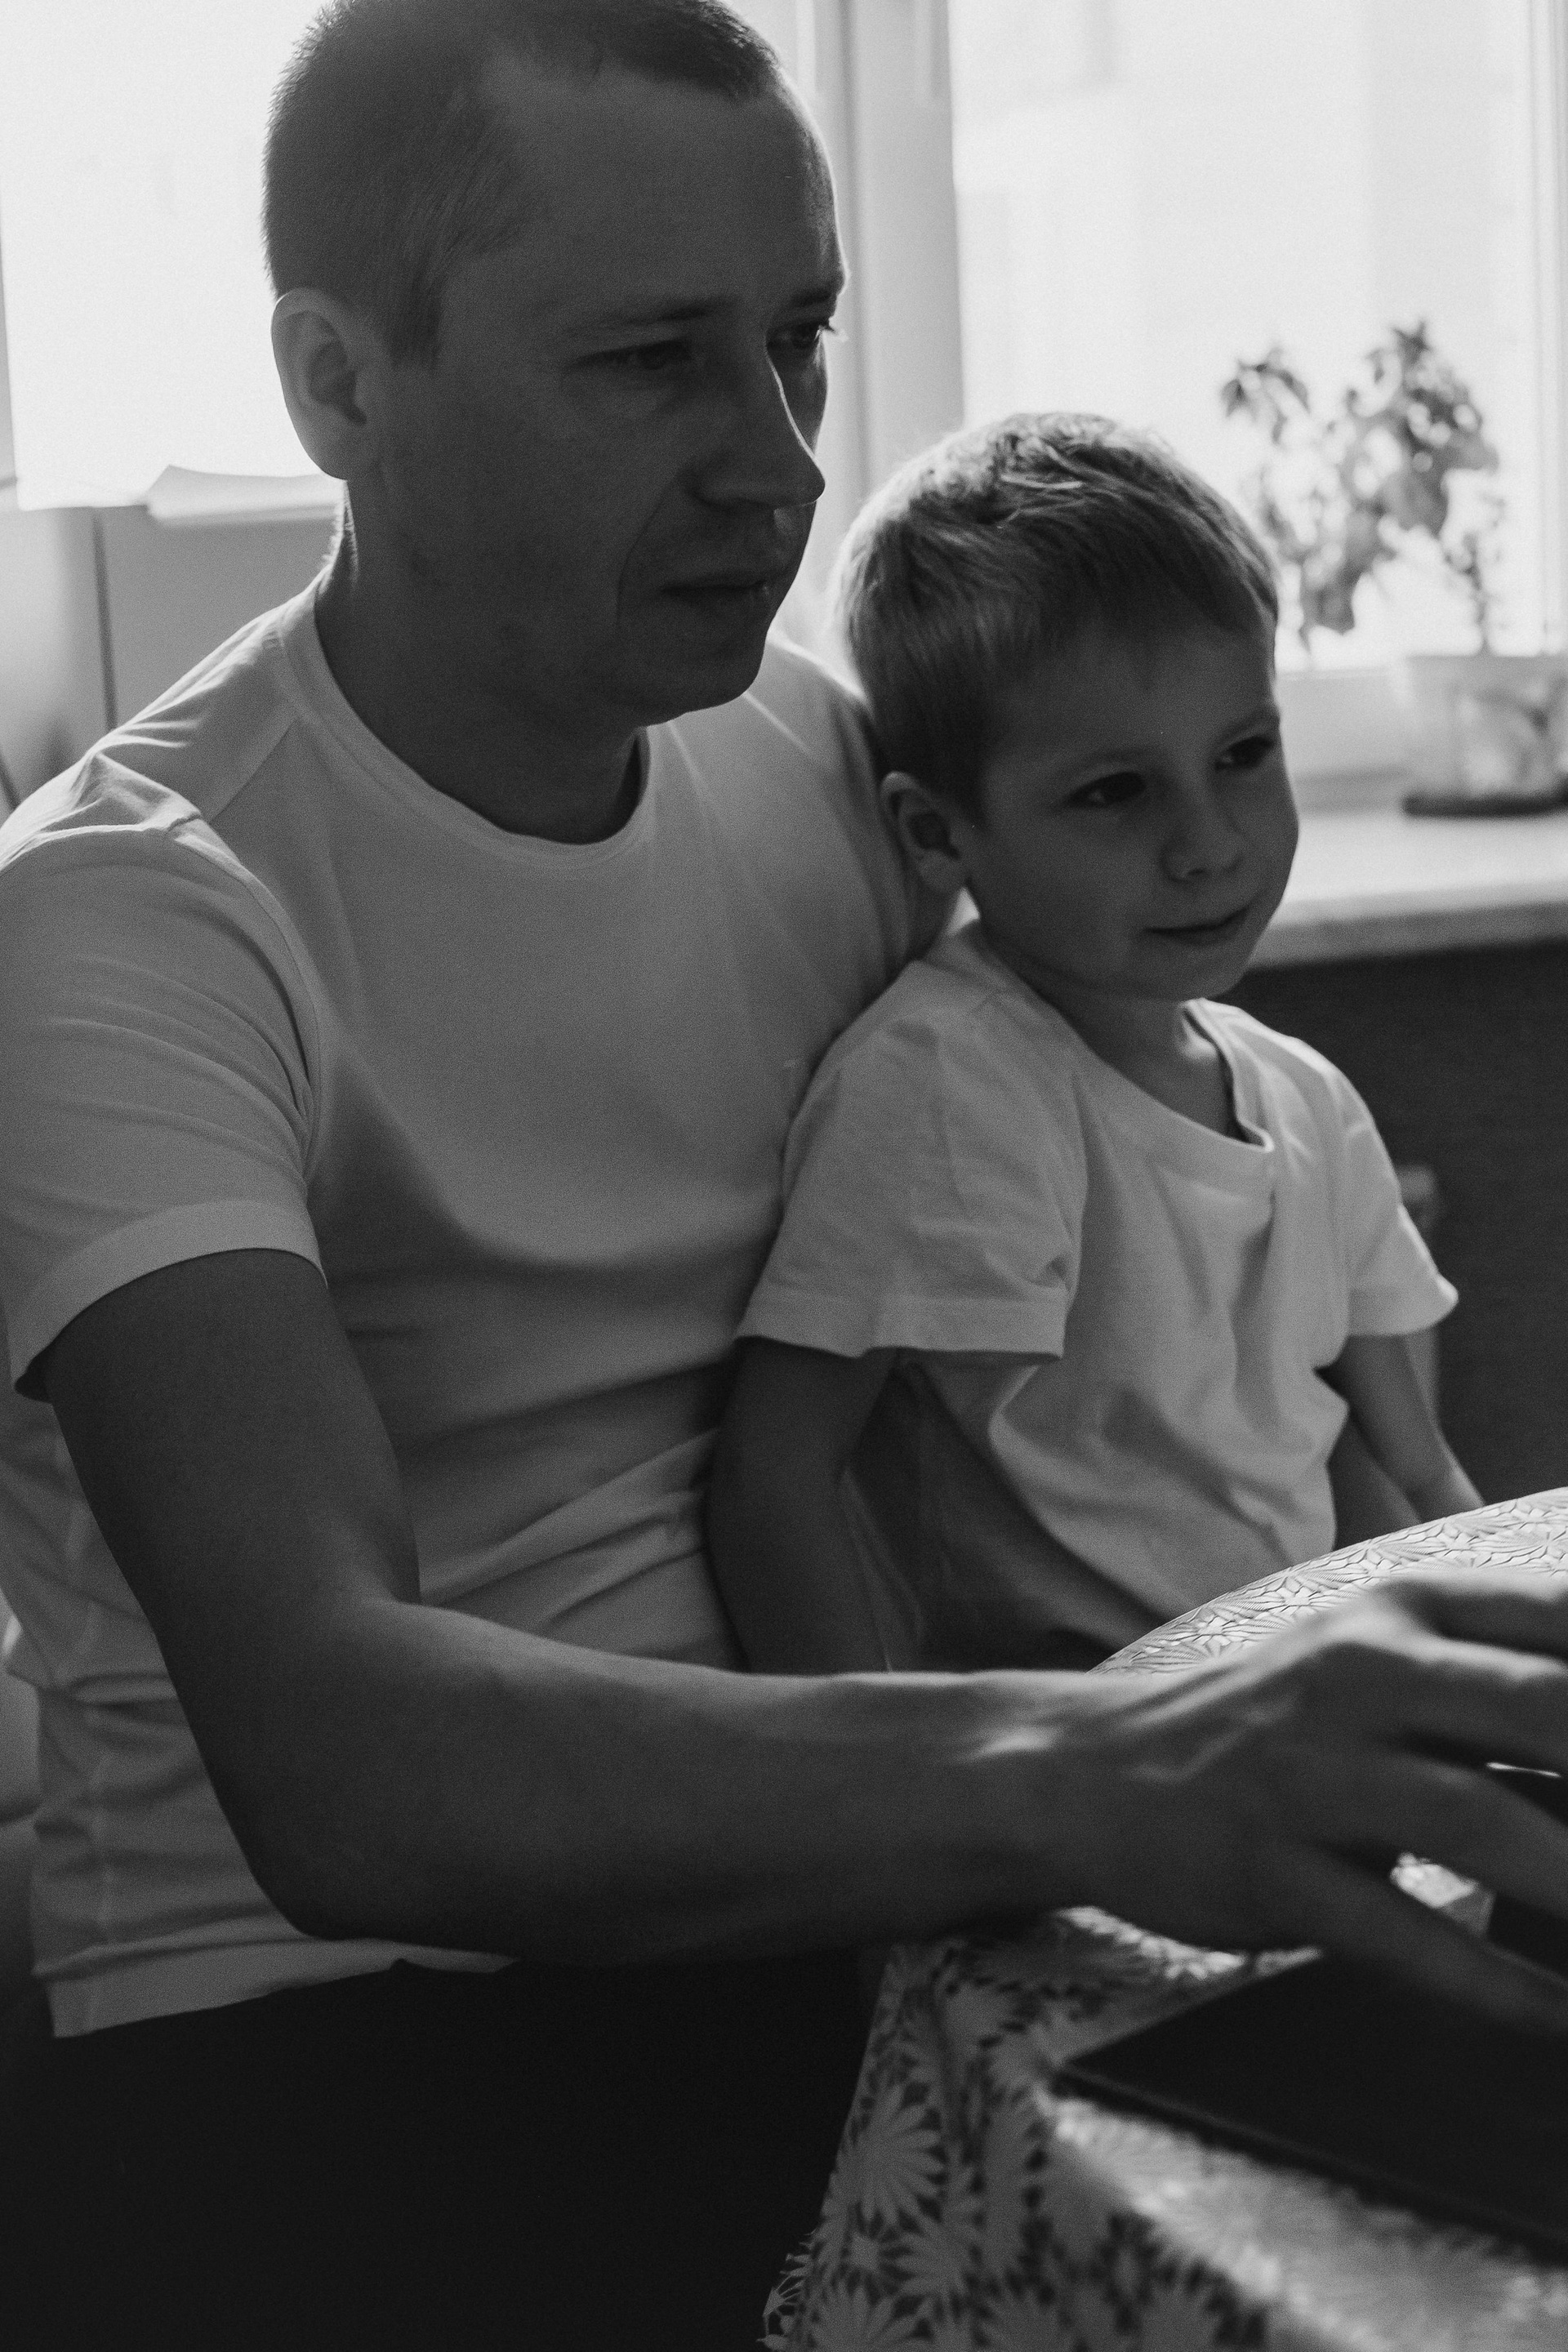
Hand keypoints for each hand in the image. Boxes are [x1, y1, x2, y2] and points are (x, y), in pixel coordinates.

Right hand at [1037, 1572, 1567, 2030]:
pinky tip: (1560, 2023)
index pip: (1567, 1628)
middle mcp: (1361, 1670)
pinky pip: (1398, 1932)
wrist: (1097, 1769)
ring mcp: (1310, 1769)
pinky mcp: (1267, 1865)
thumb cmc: (1282, 1729)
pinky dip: (1496, 1988)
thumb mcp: (1386, 1672)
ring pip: (1480, 1822)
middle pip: (1545, 1708)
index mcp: (1407, 1611)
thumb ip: (1511, 1698)